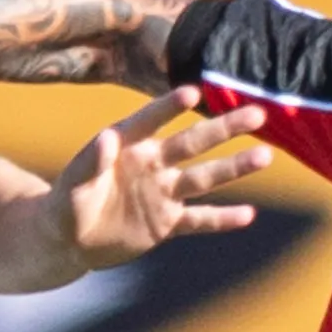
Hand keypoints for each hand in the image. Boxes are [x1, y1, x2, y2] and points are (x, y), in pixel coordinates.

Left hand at [43, 88, 269, 269]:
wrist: (70, 239)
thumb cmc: (66, 203)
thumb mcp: (69, 186)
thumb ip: (88, 162)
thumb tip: (106, 138)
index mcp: (127, 145)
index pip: (150, 120)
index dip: (168, 107)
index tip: (192, 92)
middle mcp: (152, 164)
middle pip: (193, 142)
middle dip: (224, 128)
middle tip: (258, 113)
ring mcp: (163, 192)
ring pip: (204, 177)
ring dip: (235, 168)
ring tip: (265, 155)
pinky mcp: (167, 222)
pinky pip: (199, 220)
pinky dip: (222, 219)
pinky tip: (249, 215)